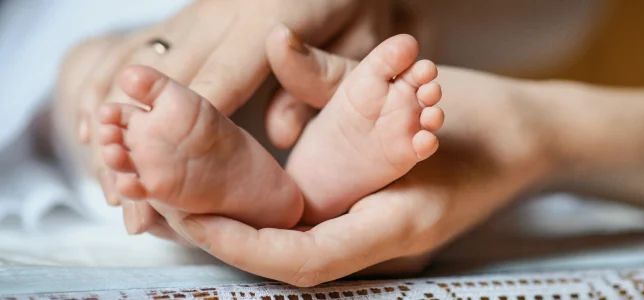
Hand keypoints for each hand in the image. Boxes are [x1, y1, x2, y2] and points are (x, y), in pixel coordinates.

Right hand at [66, 0, 390, 232]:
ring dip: (112, 124)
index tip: (159, 185)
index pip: (215, 82)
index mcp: (265, 17)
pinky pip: (128, 47)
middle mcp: (218, 14)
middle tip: (128, 204)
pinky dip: (101, 84)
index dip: (182, 138)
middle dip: (140, 147)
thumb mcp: (359, 35)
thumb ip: (319, 80)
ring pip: (134, 65)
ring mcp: (194, 13)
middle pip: (164, 85)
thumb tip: (278, 134)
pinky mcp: (183, 18)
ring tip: (110, 180)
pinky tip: (89, 123)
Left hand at [158, 30, 556, 285]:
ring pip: (295, 252)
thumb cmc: (483, 122)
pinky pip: (312, 233)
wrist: (528, 140)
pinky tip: (239, 195)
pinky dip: (269, 219)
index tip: (189, 220)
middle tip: (167, 211)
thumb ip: (337, 78)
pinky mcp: (373, 222)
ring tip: (186, 203)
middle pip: (287, 262)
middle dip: (225, 241)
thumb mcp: (412, 95)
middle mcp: (381, 243)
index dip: (242, 242)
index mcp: (395, 224)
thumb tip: (276, 42)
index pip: (302, 258)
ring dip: (241, 231)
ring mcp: (378, 238)